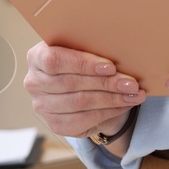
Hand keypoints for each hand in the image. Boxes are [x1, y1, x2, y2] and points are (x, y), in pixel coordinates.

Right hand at [24, 41, 145, 138]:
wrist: (81, 86)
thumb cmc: (83, 61)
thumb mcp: (84, 47)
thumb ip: (91, 45)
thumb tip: (119, 46)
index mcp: (36, 56)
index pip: (55, 60)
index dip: (83, 64)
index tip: (110, 66)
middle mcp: (34, 82)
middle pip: (71, 84)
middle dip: (106, 83)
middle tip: (131, 83)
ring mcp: (42, 105)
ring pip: (80, 103)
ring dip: (112, 99)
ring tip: (133, 94)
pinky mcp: (55, 124)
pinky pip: (83, 120)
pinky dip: (108, 112)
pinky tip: (124, 105)